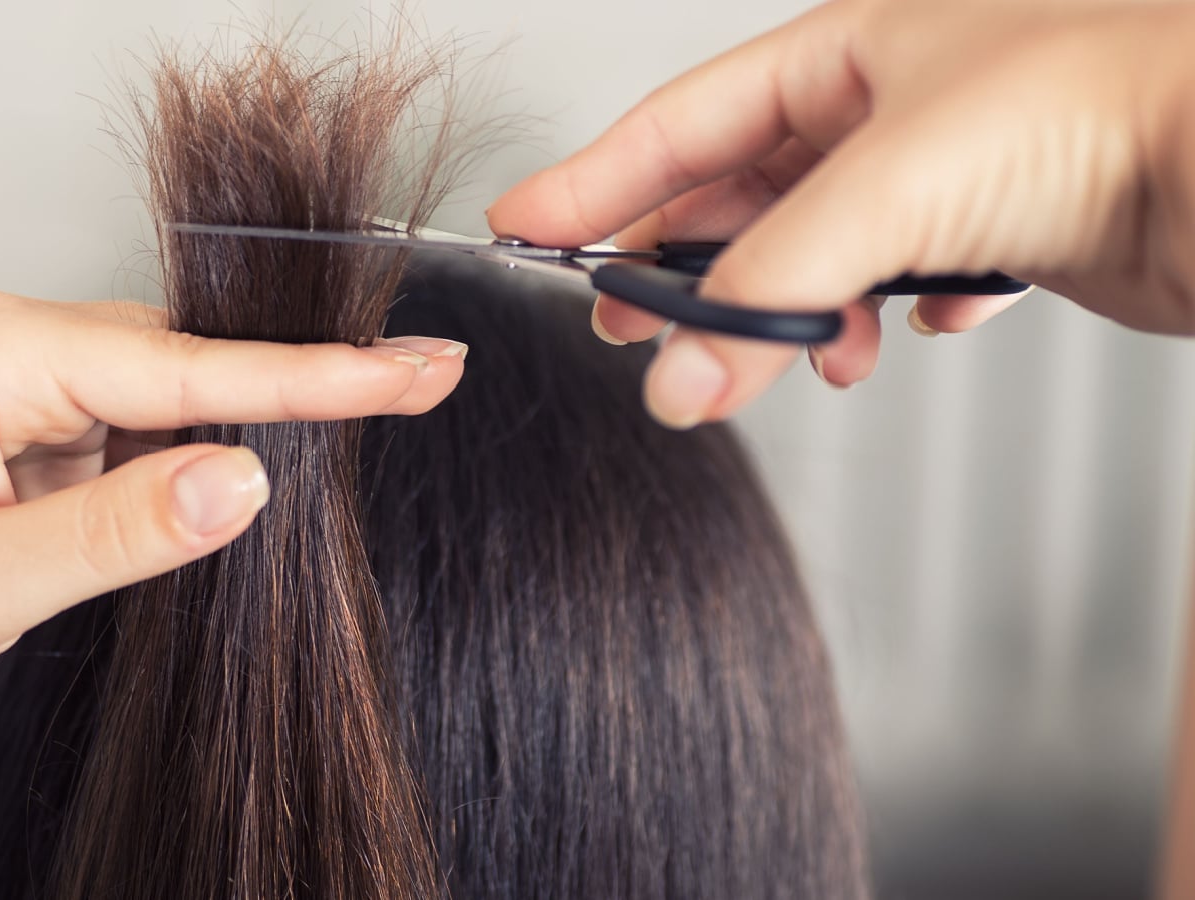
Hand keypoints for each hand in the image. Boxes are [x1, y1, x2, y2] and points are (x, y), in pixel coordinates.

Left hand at [0, 290, 464, 895]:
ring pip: (174, 396)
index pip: (188, 366)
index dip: (314, 376)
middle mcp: (14, 350)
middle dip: (306, 384)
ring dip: (251, 426)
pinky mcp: (32, 437)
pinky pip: (142, 431)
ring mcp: (24, 392)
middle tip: (425, 383)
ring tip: (370, 417)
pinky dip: (197, 460)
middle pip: (193, 361)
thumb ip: (120, 528)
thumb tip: (247, 480)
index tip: (412, 370)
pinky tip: (246, 480)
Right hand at [489, 0, 1194, 426]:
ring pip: (814, 255)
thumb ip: (765, 290)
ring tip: (793, 359)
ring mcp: (937, 172)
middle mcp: (884, 106)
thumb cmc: (1097, 110)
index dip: (596, 178)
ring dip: (791, 316)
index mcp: (844, 51)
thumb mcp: (887, 189)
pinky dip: (879, 321)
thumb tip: (675, 379)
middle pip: (739, 198)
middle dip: (693, 272)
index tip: (523, 224)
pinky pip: (893, 287)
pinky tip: (902, 332)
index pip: (680, 120)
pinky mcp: (991, 234)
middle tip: (639, 330)